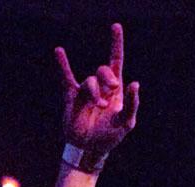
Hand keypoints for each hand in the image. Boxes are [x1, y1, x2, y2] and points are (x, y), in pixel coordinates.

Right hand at [55, 23, 138, 158]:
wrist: (89, 150)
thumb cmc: (109, 138)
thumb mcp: (125, 123)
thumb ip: (132, 104)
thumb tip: (135, 83)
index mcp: (115, 91)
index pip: (116, 62)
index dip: (116, 44)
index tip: (115, 27)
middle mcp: (100, 88)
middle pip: (104, 70)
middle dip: (108, 77)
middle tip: (113, 88)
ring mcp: (86, 92)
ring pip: (90, 82)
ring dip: (95, 93)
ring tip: (98, 107)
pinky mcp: (72, 98)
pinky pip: (66, 78)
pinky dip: (63, 65)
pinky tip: (59, 51)